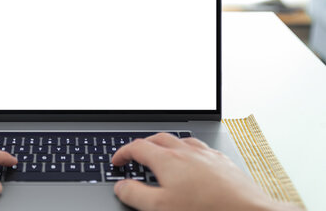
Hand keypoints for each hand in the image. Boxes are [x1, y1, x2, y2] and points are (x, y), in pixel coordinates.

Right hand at [112, 133, 300, 210]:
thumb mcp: (160, 208)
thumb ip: (136, 195)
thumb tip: (121, 186)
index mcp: (168, 160)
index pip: (138, 147)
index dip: (123, 153)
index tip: (118, 161)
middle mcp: (187, 151)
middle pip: (158, 139)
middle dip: (144, 145)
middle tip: (136, 156)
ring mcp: (207, 155)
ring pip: (181, 141)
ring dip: (167, 146)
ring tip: (163, 155)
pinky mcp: (223, 162)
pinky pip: (202, 149)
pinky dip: (190, 152)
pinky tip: (194, 163)